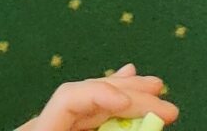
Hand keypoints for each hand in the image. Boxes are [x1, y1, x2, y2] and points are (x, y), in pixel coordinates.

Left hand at [25, 68, 177, 130]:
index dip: (100, 93)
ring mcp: (54, 124)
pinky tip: (128, 79)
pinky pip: (90, 114)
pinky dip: (113, 103)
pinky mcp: (64, 130)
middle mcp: (45, 121)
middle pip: (88, 96)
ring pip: (93, 104)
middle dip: (130, 96)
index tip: (128, 102)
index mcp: (40, 129)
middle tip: (166, 103)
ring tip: (155, 86)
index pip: (68, 98)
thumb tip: (136, 120)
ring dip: (128, 94)